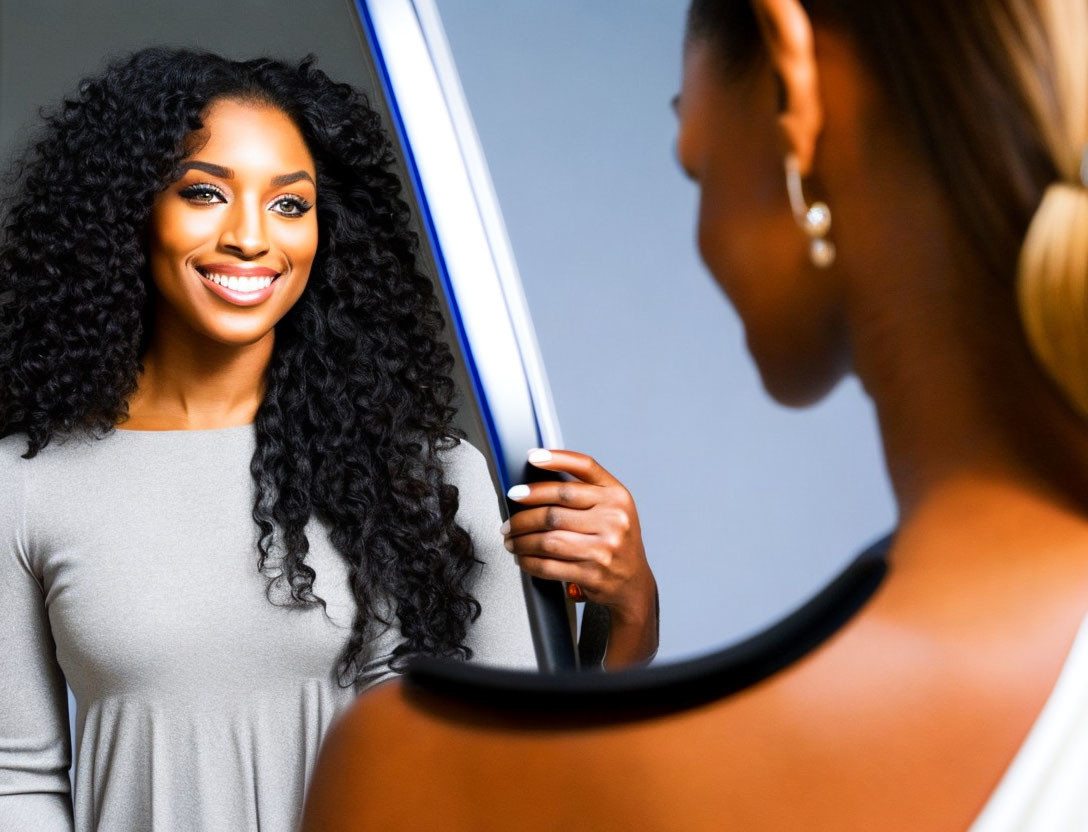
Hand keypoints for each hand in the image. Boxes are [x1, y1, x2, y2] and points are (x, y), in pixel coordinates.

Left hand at [501, 448, 657, 667]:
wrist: (633, 583)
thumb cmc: (616, 541)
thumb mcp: (612, 510)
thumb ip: (585, 493)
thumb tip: (536, 484)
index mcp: (618, 496)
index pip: (585, 467)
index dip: (556, 459)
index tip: (532, 458)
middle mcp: (614, 518)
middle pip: (555, 507)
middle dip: (523, 514)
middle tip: (508, 519)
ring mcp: (605, 547)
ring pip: (547, 539)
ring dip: (521, 539)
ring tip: (511, 539)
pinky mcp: (593, 573)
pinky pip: (549, 564)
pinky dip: (529, 561)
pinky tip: (522, 557)